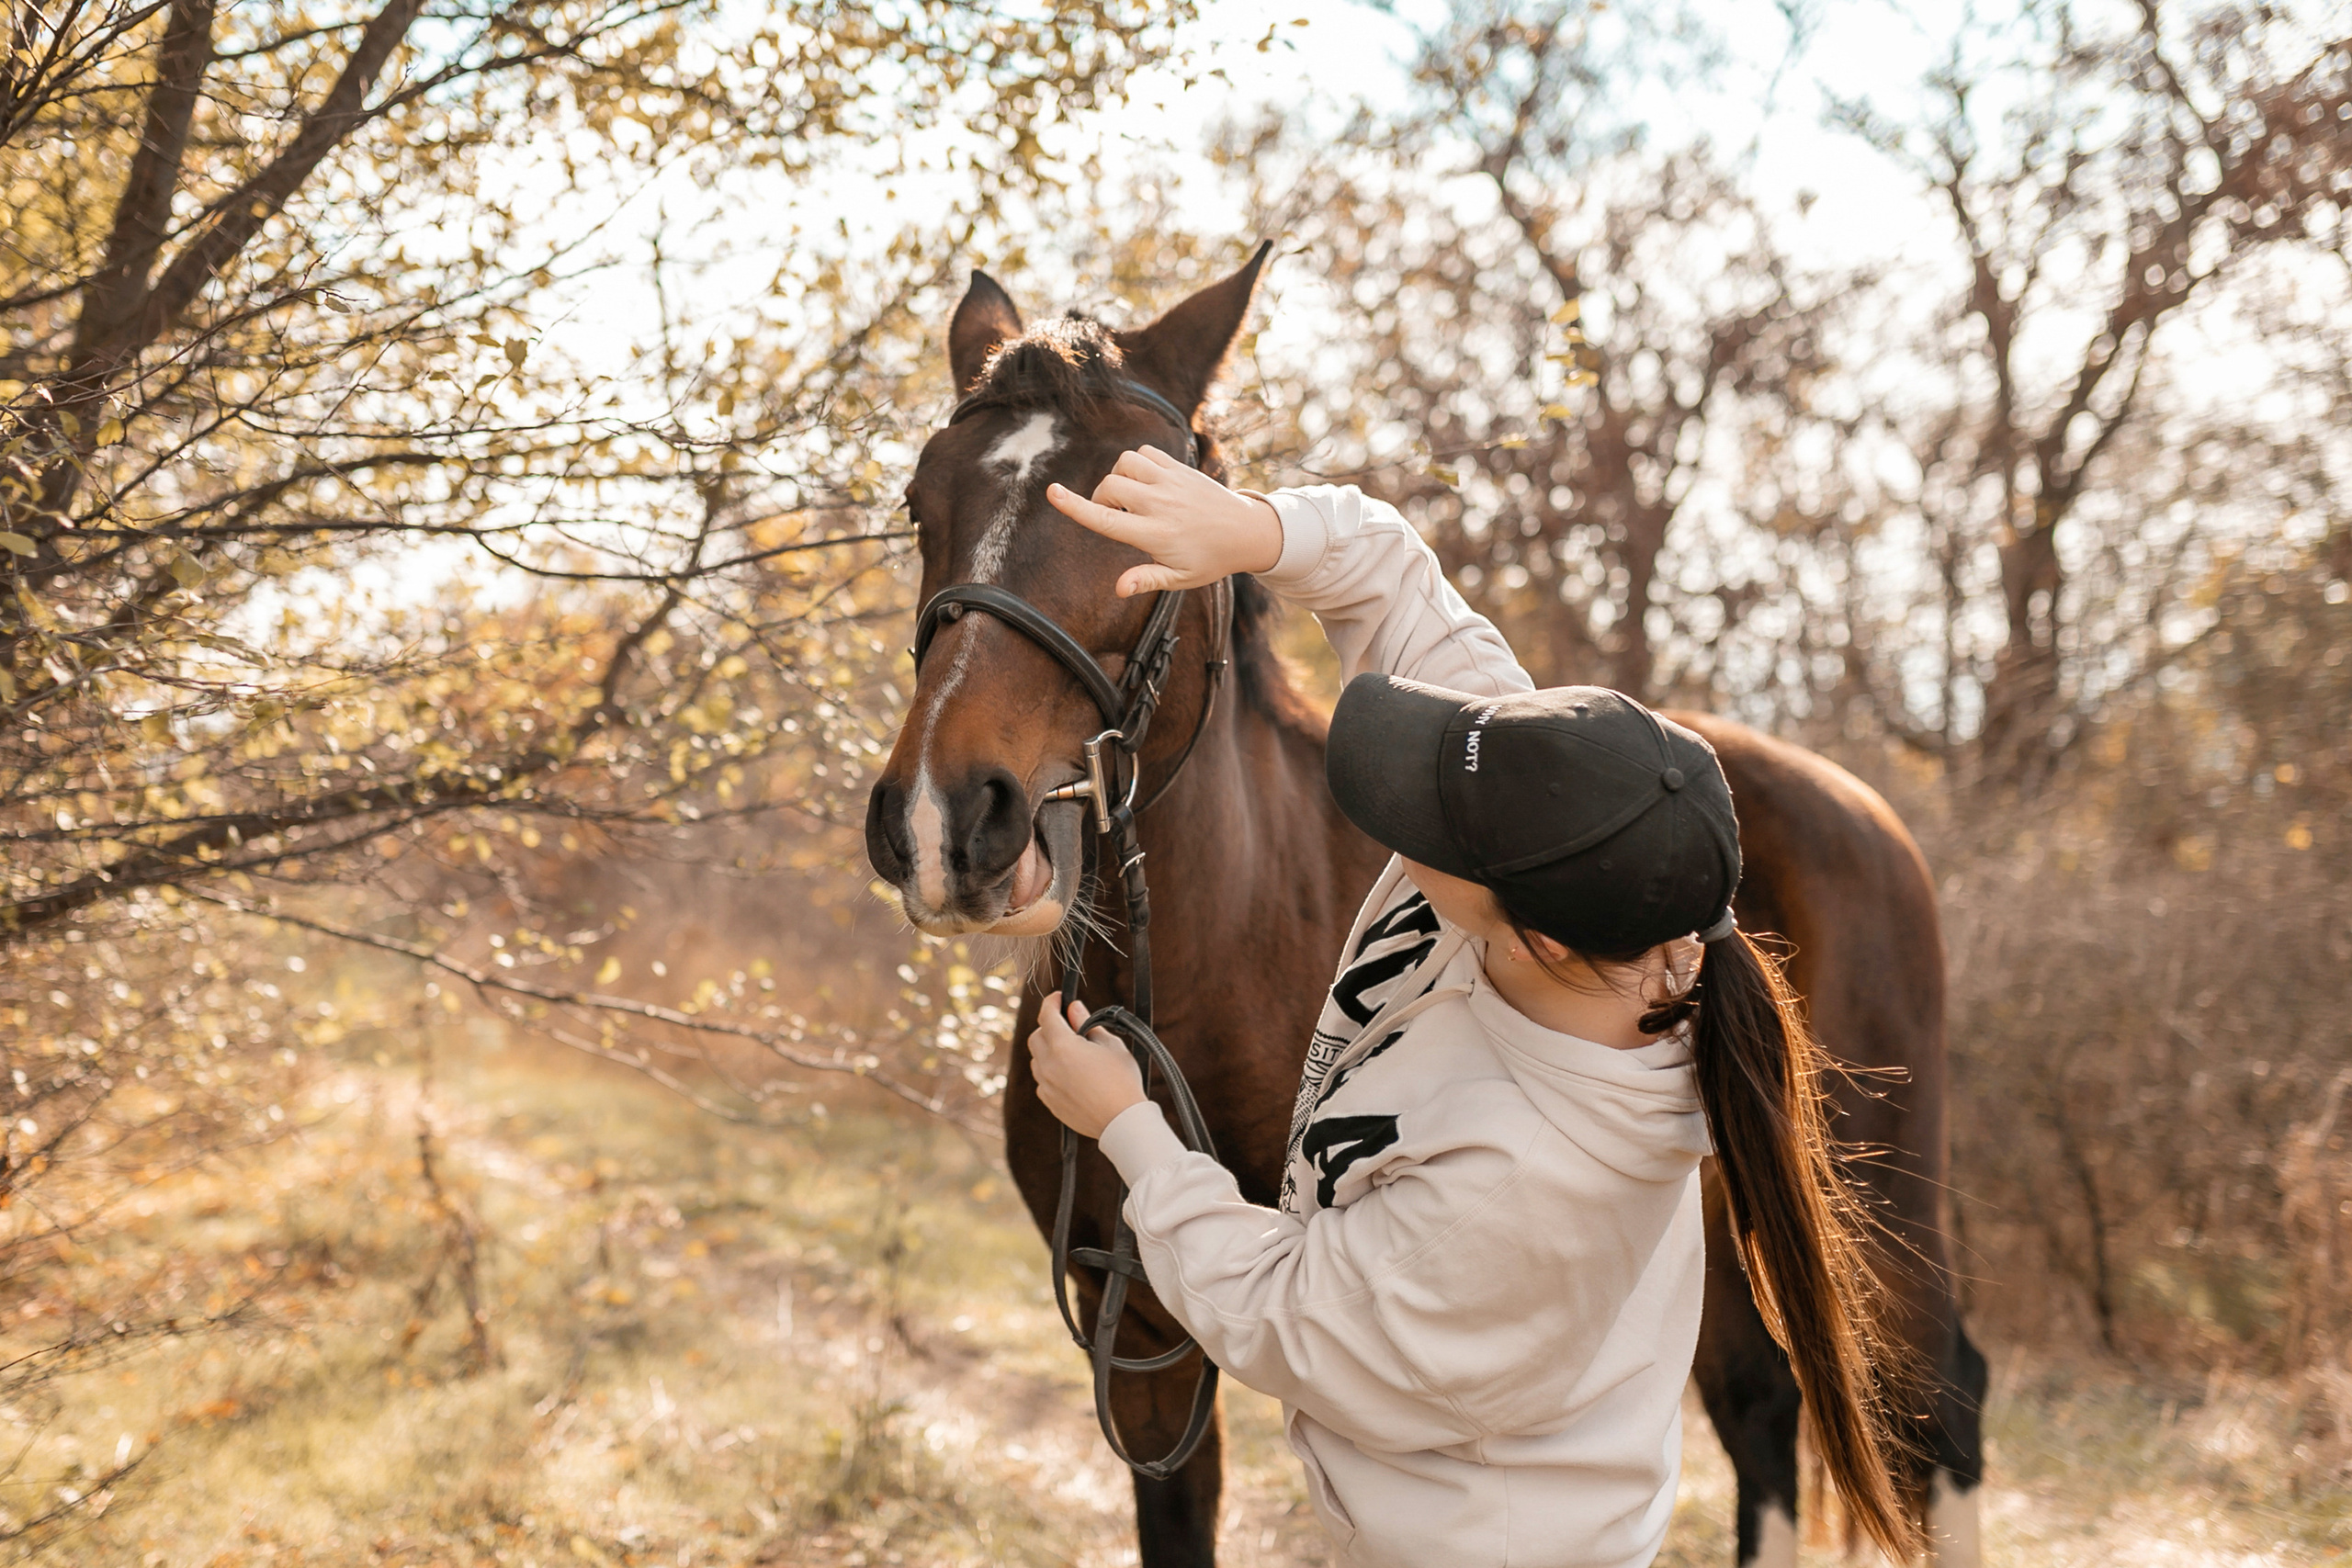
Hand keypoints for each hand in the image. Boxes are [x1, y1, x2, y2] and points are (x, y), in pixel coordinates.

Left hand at [1028, 991, 1146, 1139]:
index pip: (1047, 1015)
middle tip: (1068, 1026)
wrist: (1122, 1121)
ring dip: (1048, 1050)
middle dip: (1048, 1027)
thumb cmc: (1122, 1081)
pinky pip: (1042, 1080)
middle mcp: (1048, 1066)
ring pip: (1036, 1059)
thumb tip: (1074, 1008)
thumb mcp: (1110, 1045)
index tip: (1058, 997)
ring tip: (1072, 1053)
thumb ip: (1087, 1024)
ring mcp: (1046, 1086)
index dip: (1051, 1002)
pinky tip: (1070, 1074)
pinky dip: (1050, 1071)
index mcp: (1063, 1047)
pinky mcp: (1049, 1102)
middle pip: (1036, 1037)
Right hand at [1045, 446, 1282, 596]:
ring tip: (1132, 498)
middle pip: (1110, 486)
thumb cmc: (1210, 560)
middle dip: (1102, 498)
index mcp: (1155, 534)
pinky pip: (1145, 451)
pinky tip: (1147, 482)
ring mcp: (1171, 481)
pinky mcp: (1180, 467)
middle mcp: (1160, 504)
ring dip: (1119, 477)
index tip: (1052, 492)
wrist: (1247, 531)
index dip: (1075, 506)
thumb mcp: (1180, 579)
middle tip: (1117, 516)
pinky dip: (1137, 462)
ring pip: (1125, 463)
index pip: (1106, 519)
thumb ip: (1147, 579)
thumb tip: (1118, 589)